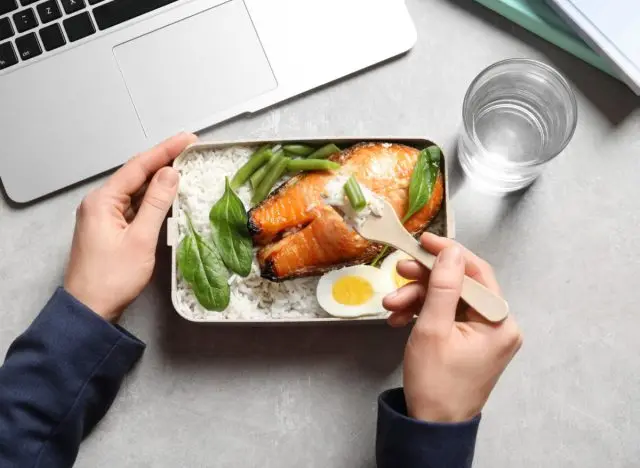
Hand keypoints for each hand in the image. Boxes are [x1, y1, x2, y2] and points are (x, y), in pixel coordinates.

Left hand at [64, 133, 196, 322]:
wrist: (90, 309)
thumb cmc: (112, 278)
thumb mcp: (141, 239)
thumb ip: (156, 203)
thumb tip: (170, 174)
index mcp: (102, 201)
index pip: (138, 167)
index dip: (165, 150)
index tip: (187, 139)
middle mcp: (99, 203)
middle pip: (135, 175)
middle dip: (163, 161)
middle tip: (189, 150)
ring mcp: (102, 216)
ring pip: (134, 190)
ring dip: (158, 180)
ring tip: (184, 167)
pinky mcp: (108, 228)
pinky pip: (132, 205)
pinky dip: (151, 198)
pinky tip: (166, 195)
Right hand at [382, 233, 522, 422]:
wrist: (432, 426)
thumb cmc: (435, 382)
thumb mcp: (433, 329)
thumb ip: (442, 286)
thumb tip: (451, 250)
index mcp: (499, 322)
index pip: (477, 273)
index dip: (449, 253)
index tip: (423, 241)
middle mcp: (498, 326)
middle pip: (460, 286)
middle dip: (425, 280)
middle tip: (398, 272)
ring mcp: (483, 335)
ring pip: (448, 301)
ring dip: (418, 299)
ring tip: (391, 306)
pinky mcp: (469, 343)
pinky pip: (447, 317)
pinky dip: (423, 314)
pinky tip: (400, 319)